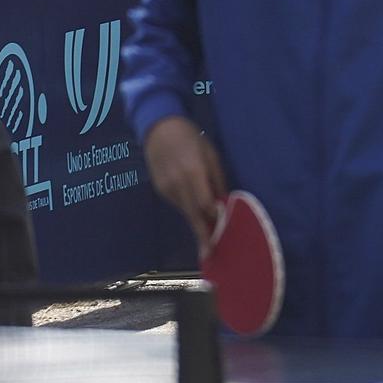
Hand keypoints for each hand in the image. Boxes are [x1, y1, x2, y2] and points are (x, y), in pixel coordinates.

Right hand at [143, 116, 226, 248]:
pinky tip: (196, 211)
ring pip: (184, 210)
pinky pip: (178, 203)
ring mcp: (165, 188)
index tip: (222, 234)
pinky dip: (188, 209)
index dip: (214, 219)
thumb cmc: (191, 139)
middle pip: (192, 214)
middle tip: (210, 253)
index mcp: (192, 173)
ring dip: (196, 222)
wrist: (158, 129)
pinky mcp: (159, 189)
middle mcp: (176, 184)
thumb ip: (216, 180)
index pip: (204, 204)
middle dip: (202, 234)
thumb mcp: (211, 155)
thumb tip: (223, 201)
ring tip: (209, 236)